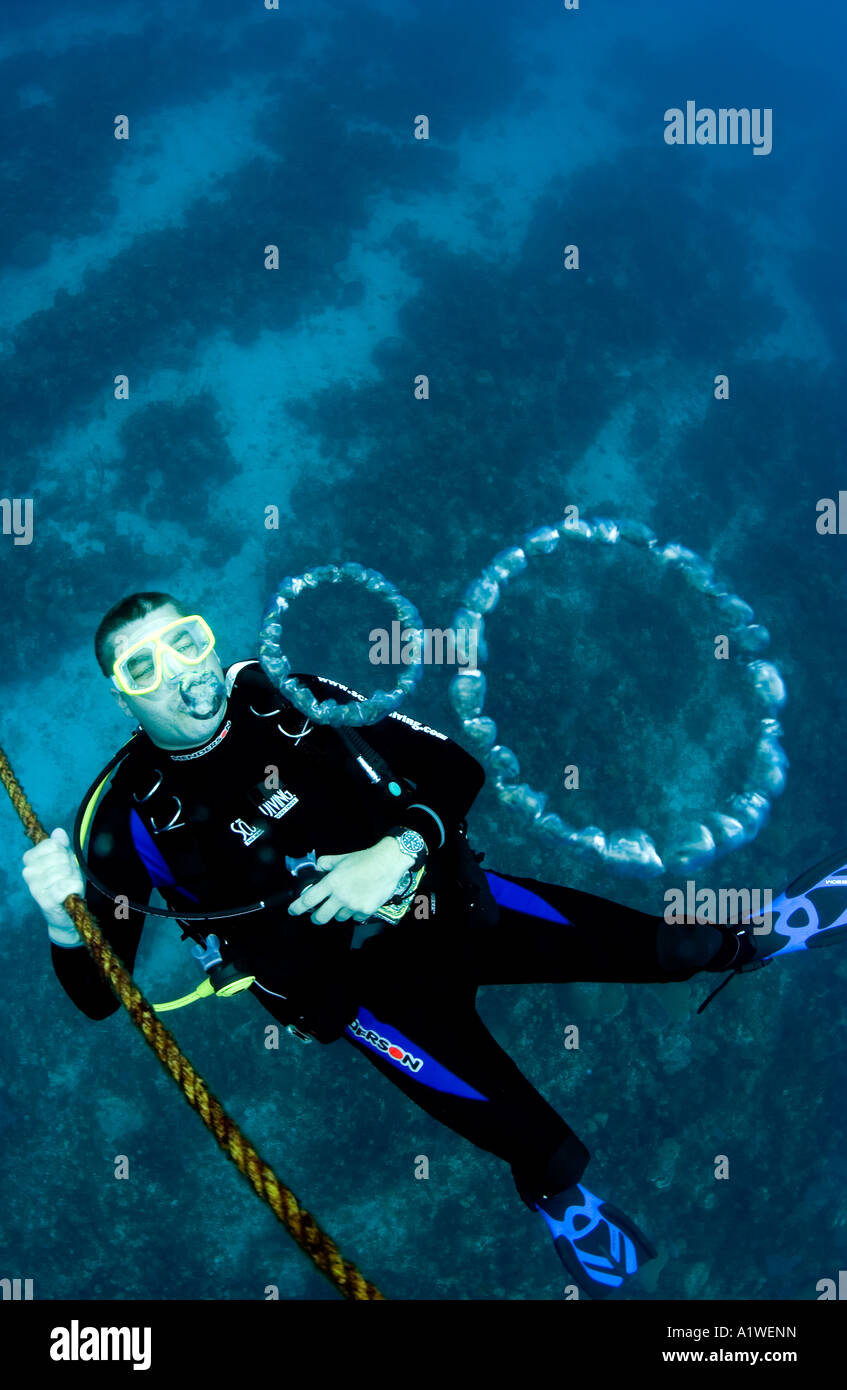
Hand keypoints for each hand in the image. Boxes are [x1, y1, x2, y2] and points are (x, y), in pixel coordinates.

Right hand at [22, 828, 84, 943]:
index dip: (63, 851)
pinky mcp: (45, 901)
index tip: (63, 862)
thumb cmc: (65, 884)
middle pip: (59, 856)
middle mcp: (29, 873)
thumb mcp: (65, 861)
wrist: (66, 913)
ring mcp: (35, 887)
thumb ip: (61, 846)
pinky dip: (74, 888)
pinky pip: (66, 885)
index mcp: (30, 860)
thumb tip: (58, 832)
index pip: (51, 844)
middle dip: (70, 865)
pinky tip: (71, 893)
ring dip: (73, 878)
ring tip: (69, 886)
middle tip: (68, 876)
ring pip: (63, 871)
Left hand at [288, 838, 410, 924]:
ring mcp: (354, 905)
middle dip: (316, 917)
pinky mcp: (366, 911)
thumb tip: (316, 869)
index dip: (297, 907)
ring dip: (338, 912)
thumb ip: (325, 864)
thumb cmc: (364, 860)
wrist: (387, 863)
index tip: (292, 910)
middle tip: (317, 913)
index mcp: (332, 882)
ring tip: (345, 900)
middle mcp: (341, 896)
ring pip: (338, 918)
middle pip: (320, 917)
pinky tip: (358, 901)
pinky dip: (354, 912)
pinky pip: (354, 917)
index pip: (308, 899)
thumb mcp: (340, 858)